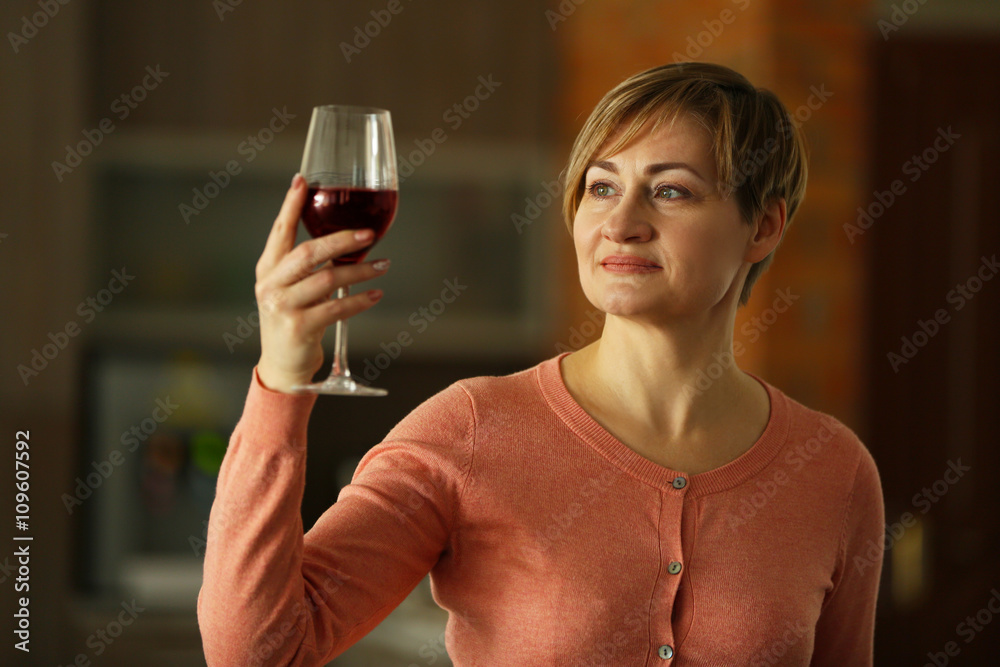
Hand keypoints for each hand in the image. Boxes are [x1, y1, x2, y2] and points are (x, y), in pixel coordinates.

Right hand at [254, 174, 389, 393]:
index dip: (290, 205)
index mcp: (267, 269)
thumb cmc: (291, 321)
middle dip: (342, 239)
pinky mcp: (300, 327)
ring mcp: (283, 307)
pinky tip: (375, 295)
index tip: (303, 181)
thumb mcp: (289, 289)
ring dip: (360, 271)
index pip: (279, 231)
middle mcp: (271, 285)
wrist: (282, 365)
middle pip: (309, 252)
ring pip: (328, 279)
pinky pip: (337, 307)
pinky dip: (360, 300)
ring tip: (382, 266)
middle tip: (368, 233)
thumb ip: (304, 267)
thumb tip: (343, 238)